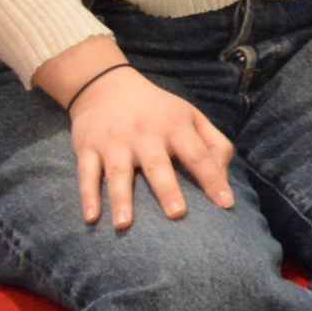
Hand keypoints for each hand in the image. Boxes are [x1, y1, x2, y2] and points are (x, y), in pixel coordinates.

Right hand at [61, 50, 236, 230]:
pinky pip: (86, 174)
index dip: (213, 179)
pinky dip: (87, 196)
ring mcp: (114, 142)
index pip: (198, 155)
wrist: (106, 86)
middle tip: (177, 214)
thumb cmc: (158, 110)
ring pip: (118, 172)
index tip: (225, 204)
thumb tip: (224, 177)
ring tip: (124, 224)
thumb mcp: (191, 117)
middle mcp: (145, 134)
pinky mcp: (88, 148)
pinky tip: (91, 218)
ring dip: (121, 198)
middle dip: (167, 189)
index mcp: (175, 127)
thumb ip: (214, 144)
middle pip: (157, 164)